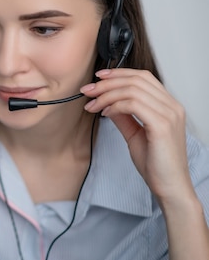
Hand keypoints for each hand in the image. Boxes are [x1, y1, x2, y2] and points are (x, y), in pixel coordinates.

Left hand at [80, 69, 192, 202]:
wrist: (169, 186)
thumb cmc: (156, 164)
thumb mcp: (135, 134)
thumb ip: (124, 117)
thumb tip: (108, 103)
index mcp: (168, 105)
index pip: (143, 77)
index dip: (118, 74)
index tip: (98, 78)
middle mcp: (172, 106)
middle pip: (136, 79)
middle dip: (107, 83)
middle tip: (88, 91)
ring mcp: (169, 114)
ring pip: (132, 90)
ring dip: (106, 95)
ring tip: (93, 105)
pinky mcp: (162, 125)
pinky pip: (133, 104)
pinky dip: (115, 106)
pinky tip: (105, 113)